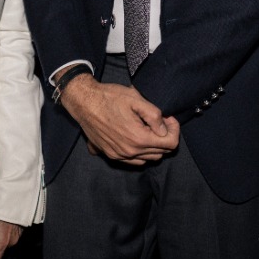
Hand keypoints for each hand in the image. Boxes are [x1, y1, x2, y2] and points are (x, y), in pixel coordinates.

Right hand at [59, 77, 178, 164]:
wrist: (84, 103)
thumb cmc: (110, 97)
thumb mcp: (136, 99)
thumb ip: (154, 115)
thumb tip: (164, 129)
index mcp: (139, 139)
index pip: (171, 144)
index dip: (174, 129)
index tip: (167, 118)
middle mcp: (130, 152)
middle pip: (161, 152)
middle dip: (165, 137)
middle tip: (159, 121)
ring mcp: (119, 156)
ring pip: (148, 158)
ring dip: (153, 145)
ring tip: (147, 128)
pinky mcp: (111, 155)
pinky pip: (134, 161)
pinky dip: (141, 152)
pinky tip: (136, 135)